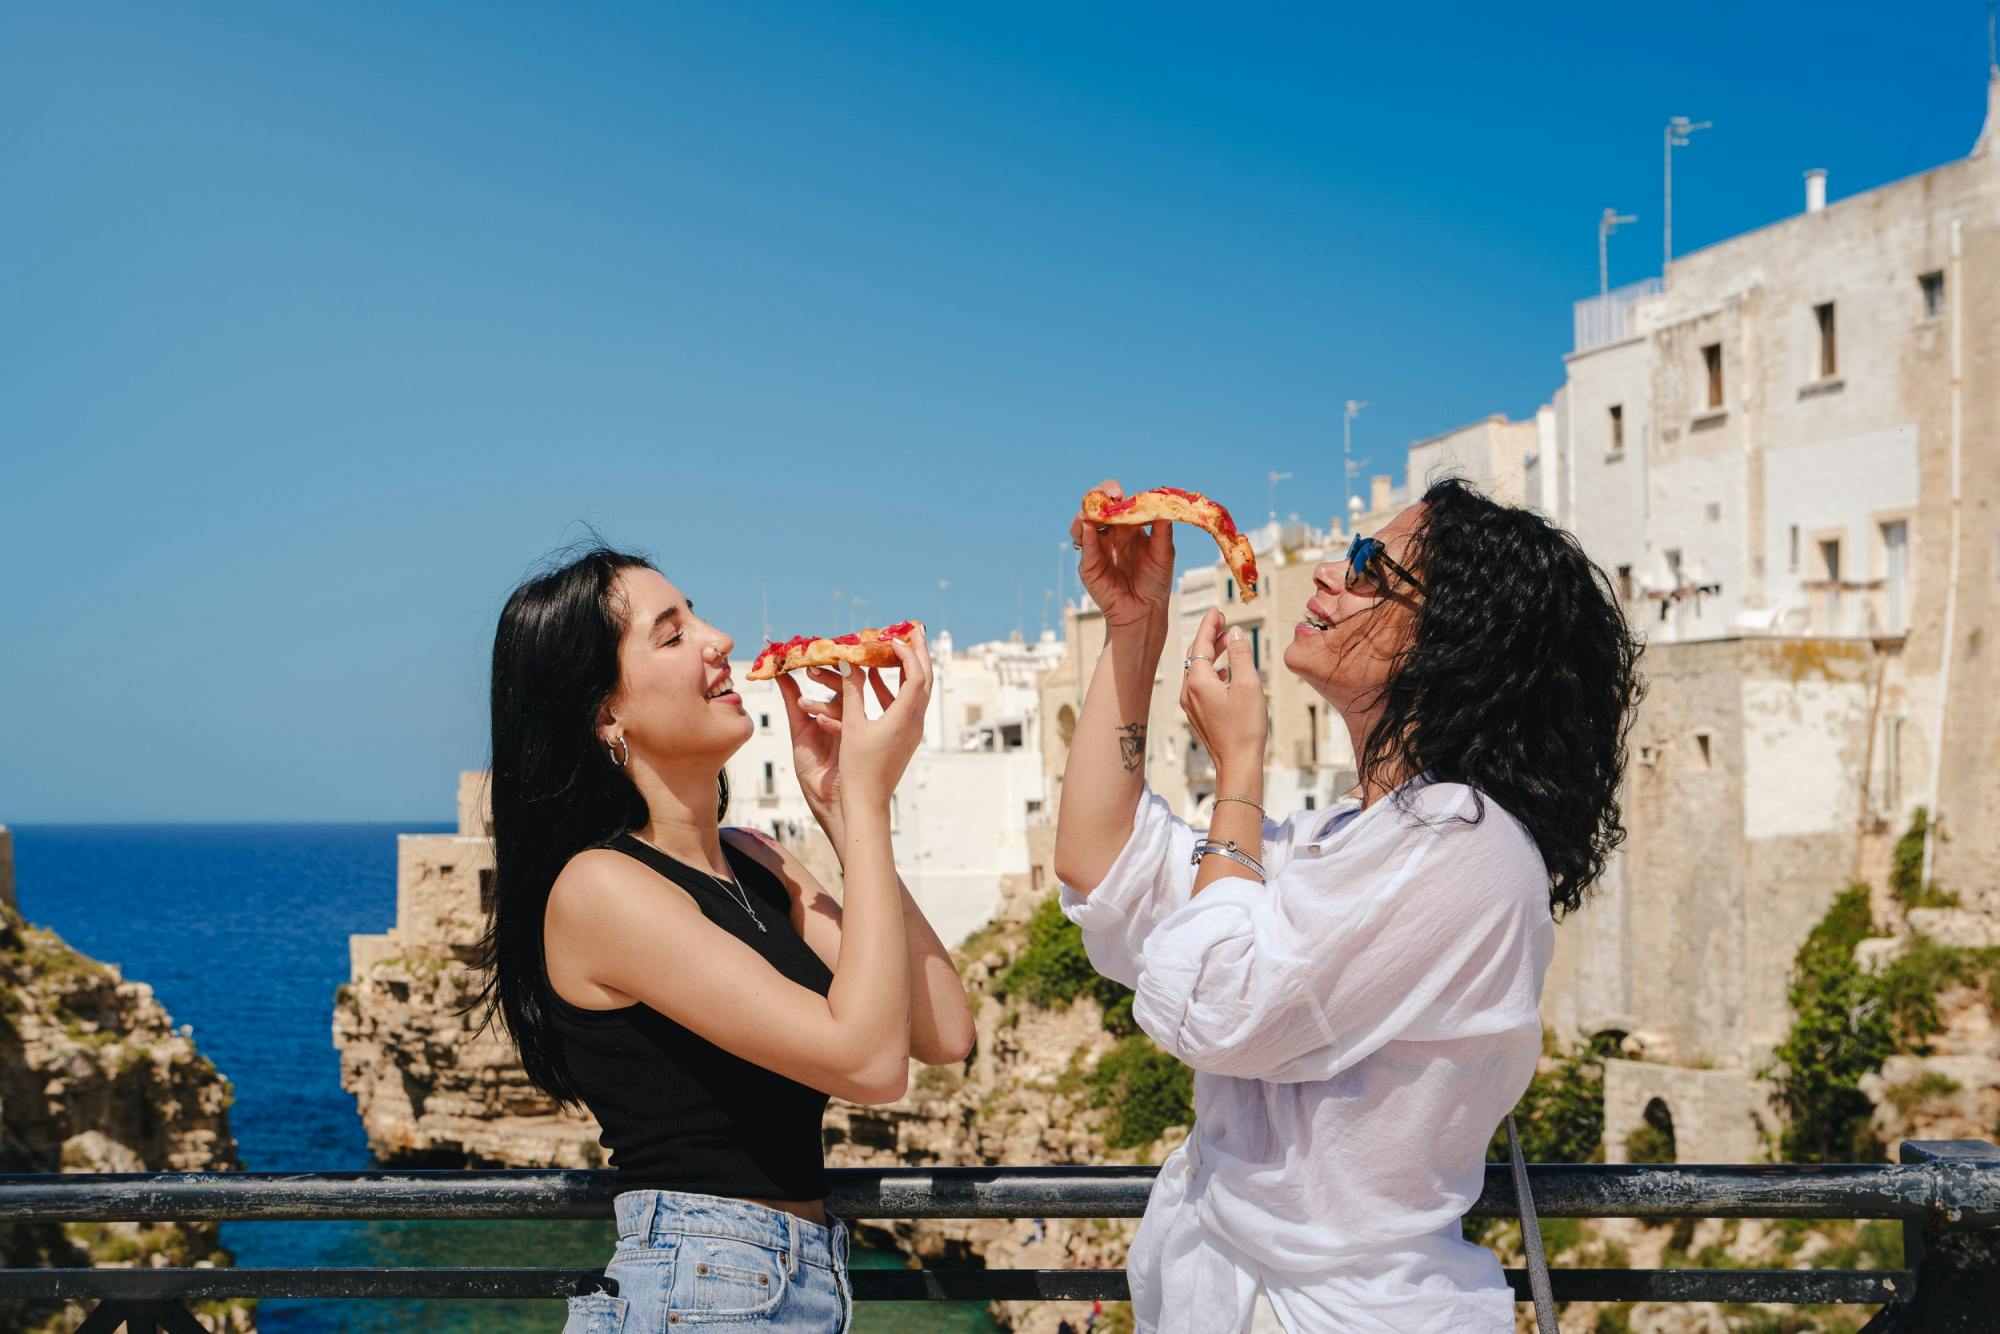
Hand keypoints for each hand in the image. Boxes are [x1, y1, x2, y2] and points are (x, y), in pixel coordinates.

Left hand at [777, 667, 847, 819]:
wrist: (827, 804)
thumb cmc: (815, 772)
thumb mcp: (799, 731)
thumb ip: (792, 700)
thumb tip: (780, 671)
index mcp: (837, 714)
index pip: (835, 682)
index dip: (823, 669)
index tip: (807, 657)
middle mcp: (851, 718)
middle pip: (846, 687)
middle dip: (828, 676)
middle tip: (810, 668)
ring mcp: (858, 729)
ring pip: (848, 703)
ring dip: (827, 699)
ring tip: (804, 702)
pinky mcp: (860, 742)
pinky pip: (849, 724)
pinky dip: (832, 721)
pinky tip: (815, 722)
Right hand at [830, 628, 934, 808]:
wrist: (867, 803)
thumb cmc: (858, 769)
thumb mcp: (852, 726)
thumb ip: (852, 692)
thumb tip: (850, 663)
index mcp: (905, 719)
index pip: (915, 677)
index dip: (907, 654)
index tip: (893, 638)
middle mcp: (915, 722)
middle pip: (925, 679)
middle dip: (920, 653)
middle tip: (913, 630)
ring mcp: (912, 729)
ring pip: (917, 690)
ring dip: (909, 667)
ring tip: (897, 646)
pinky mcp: (905, 735)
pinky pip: (905, 703)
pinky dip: (895, 686)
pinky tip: (877, 676)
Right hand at [1070, 478, 1174, 635]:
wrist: (1145, 610)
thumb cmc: (1155, 581)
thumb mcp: (1164, 553)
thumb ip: (1163, 530)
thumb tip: (1164, 506)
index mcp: (1127, 525)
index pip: (1116, 501)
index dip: (1114, 492)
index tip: (1120, 494)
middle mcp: (1109, 532)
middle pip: (1095, 506)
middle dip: (1097, 496)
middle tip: (1107, 497)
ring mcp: (1096, 547)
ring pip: (1082, 522)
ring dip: (1086, 513)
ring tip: (1093, 512)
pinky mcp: (1088, 564)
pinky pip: (1084, 546)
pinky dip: (1085, 535)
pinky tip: (1089, 528)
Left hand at [1178, 608, 1266, 776]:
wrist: (1237, 764)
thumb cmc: (1245, 727)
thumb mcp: (1248, 684)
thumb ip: (1241, 654)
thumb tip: (1235, 632)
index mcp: (1198, 681)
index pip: (1200, 643)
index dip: (1209, 624)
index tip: (1217, 610)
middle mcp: (1188, 691)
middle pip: (1196, 655)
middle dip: (1210, 636)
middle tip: (1223, 621)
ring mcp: (1190, 704)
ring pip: (1198, 669)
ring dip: (1212, 654)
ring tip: (1229, 642)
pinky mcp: (1197, 714)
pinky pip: (1200, 684)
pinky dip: (1212, 671)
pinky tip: (1225, 672)